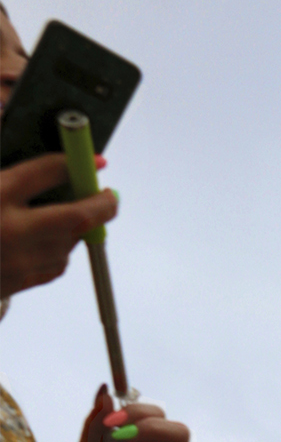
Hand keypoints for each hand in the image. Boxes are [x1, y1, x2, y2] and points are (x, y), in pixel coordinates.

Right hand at [0, 152, 117, 293]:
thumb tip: (55, 165)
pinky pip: (57, 263)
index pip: (45, 172)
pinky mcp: (22, 282)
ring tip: (81, 211)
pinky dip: (62, 246)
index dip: (74, 162)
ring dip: (81, 226)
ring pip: (70, 241)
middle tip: (110, 194)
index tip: (95, 158)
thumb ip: (10, 173)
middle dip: (102, 204)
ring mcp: (19, 260)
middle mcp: (9, 230)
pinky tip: (57, 236)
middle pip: (77, 216)